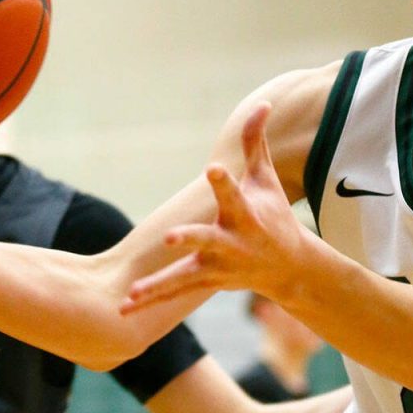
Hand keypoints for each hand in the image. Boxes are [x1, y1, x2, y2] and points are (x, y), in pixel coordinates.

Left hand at [121, 103, 302, 312]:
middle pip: (206, 239)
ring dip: (159, 285)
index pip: (232, 193)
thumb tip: (262, 104)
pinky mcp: (203, 280)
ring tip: (133, 292)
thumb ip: (255, 142)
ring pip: (184, 277)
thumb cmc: (273, 214)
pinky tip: (124, 308)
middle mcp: (230, 244)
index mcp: (245, 215)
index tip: (212, 168)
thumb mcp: (265, 178)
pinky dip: (150, 300)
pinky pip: (173, 292)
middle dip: (190, 238)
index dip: (222, 181)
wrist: (288, 268)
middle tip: (172, 237)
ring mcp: (216, 266)